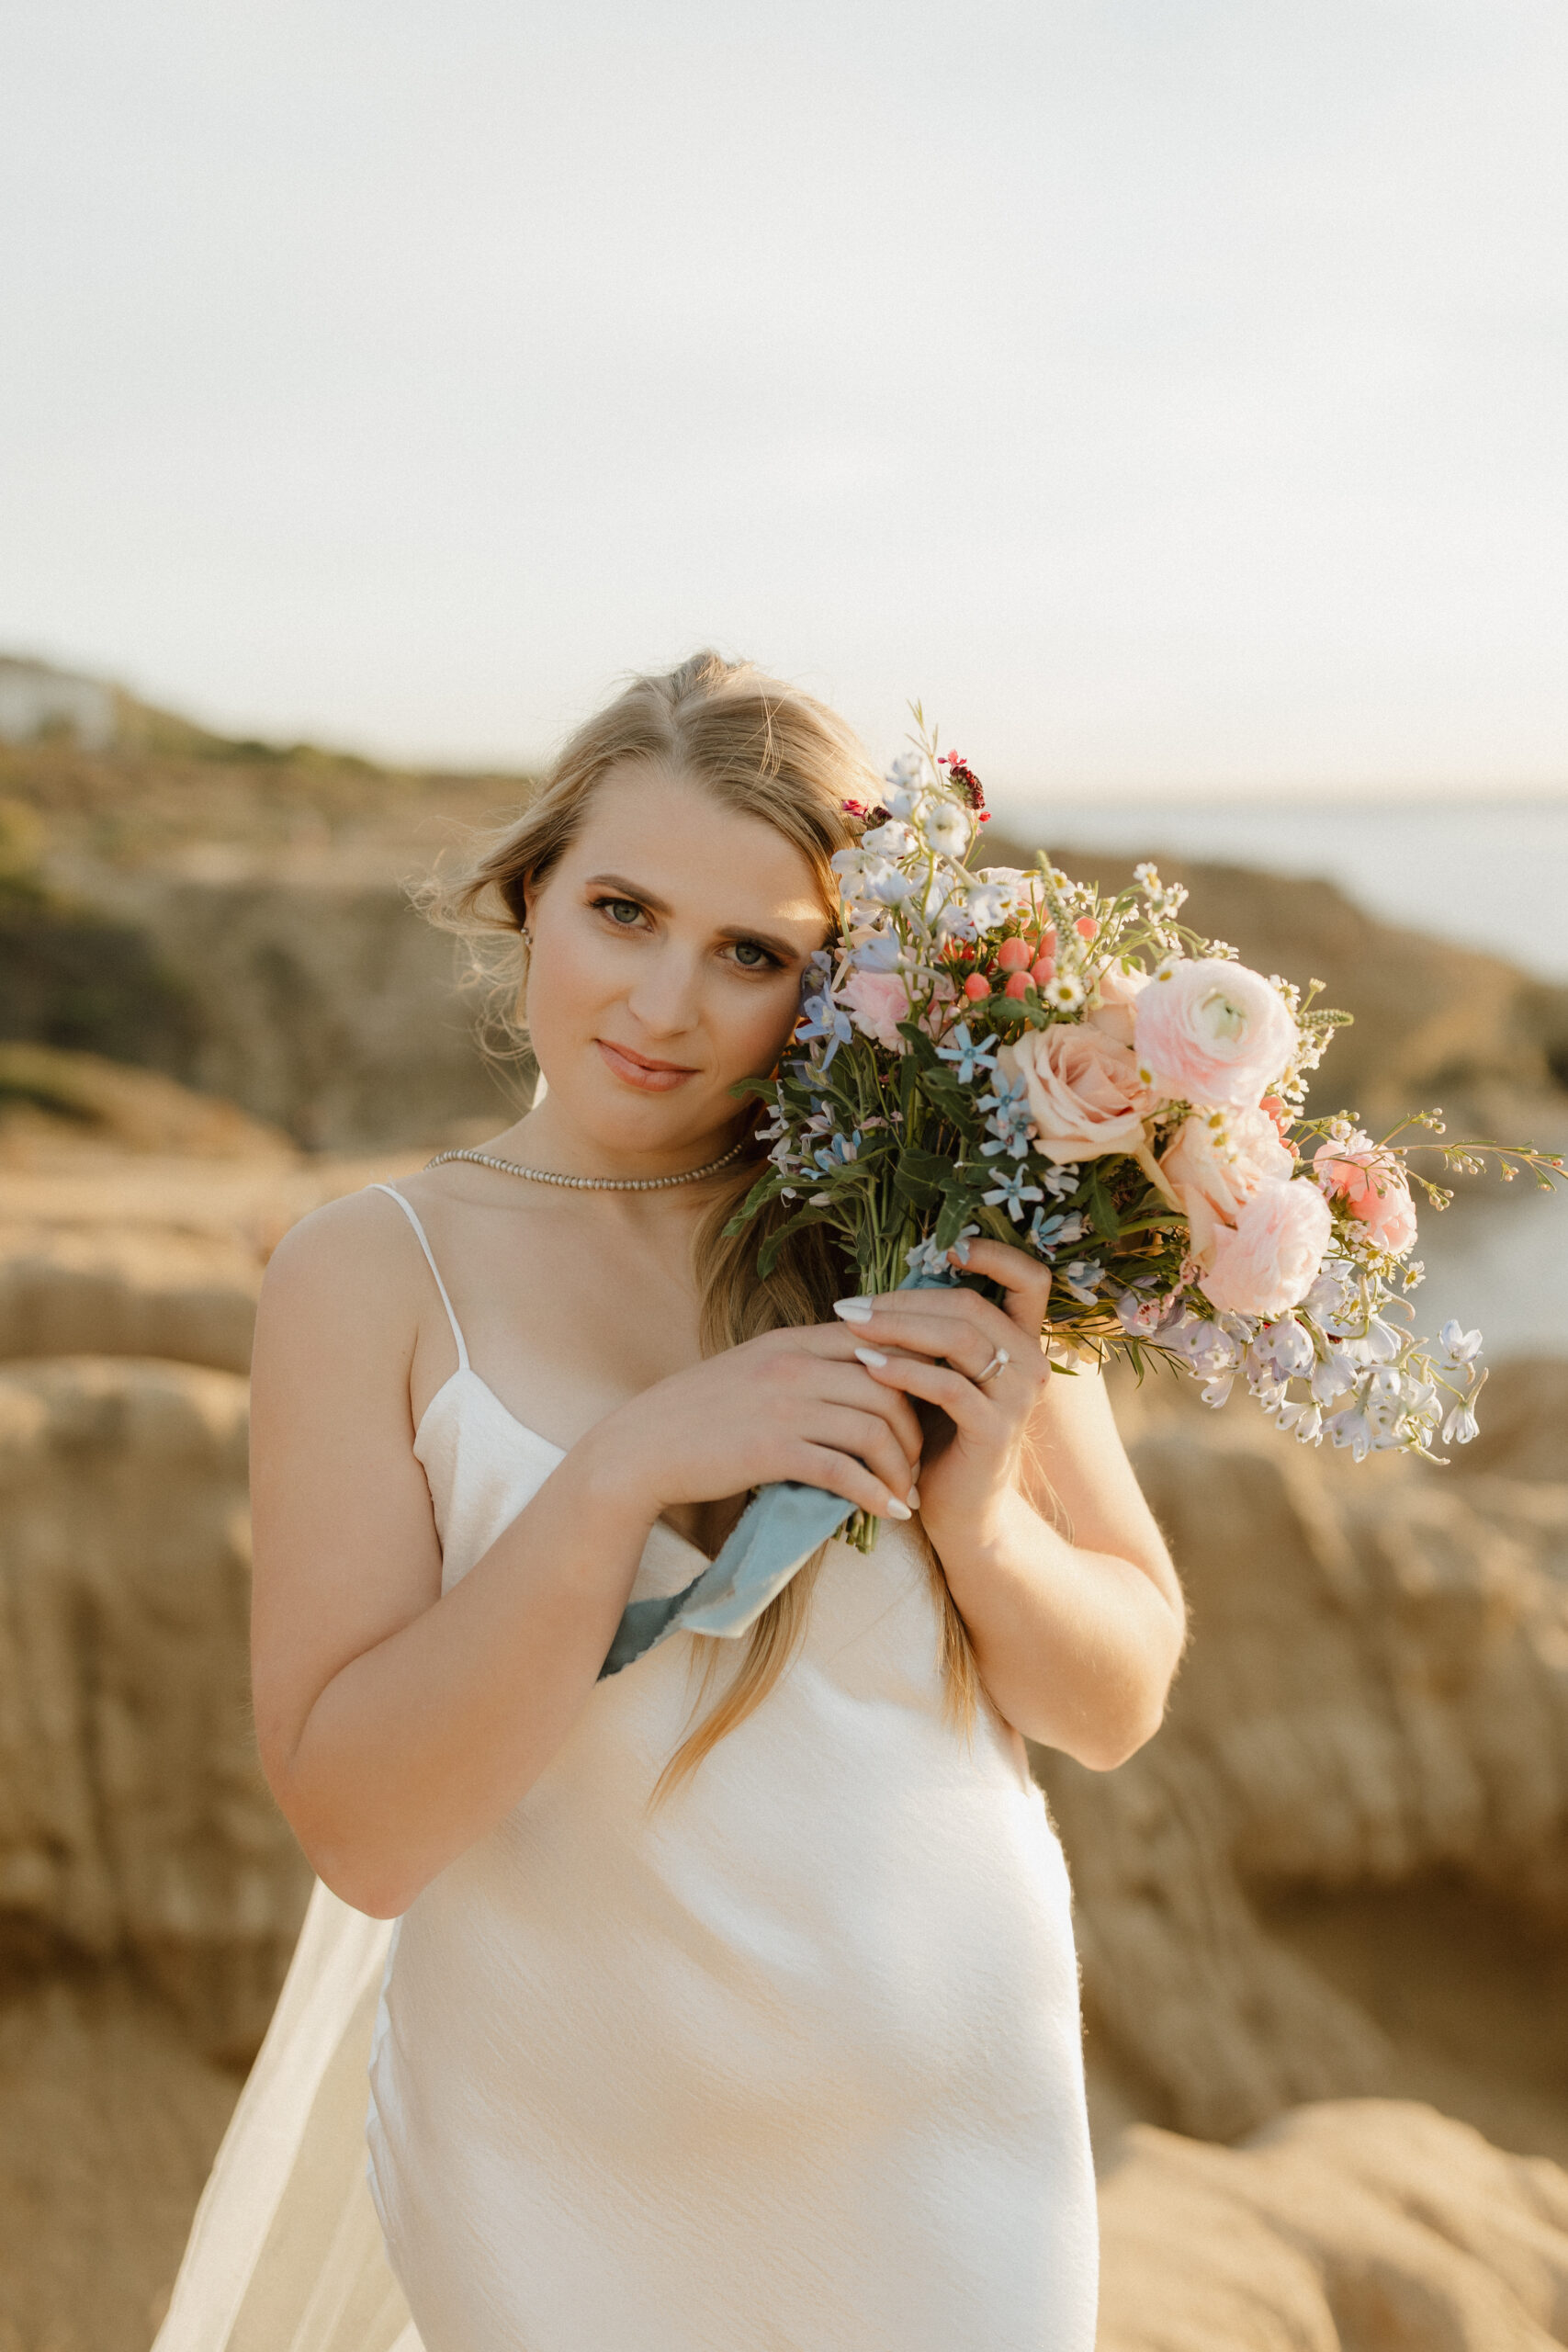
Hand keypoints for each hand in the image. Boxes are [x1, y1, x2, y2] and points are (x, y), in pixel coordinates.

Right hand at [603, 1324, 925, 1527]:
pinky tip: (888, 1513)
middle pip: (891, 1386)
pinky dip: (876, 1495)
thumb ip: (803, 1363)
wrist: (640, 1448)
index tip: (929, 1409)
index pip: (882, 1339)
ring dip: (903, 1468)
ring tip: (907, 1494)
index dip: (917, 1374)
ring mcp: (783, 1406)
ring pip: (876, 1429)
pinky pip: (845, 1471)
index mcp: (793, 1339)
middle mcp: (793, 1364)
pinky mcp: (771, 1451)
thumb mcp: (753, 1368)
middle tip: (921, 1464)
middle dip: (918, 1430)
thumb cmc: (698, 1414)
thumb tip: (860, 1378)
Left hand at [829, 1239, 1054, 1555]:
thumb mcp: (941, 1373)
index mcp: (1023, 1342)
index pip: (1031, 1279)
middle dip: (904, 1299)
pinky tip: (867, 1365)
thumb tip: (880, 1287)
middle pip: (971, 1305)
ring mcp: (1017, 1397)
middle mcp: (1031, 1363)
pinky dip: (904, 1370)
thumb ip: (930, 1333)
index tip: (946, 1249)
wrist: (960, 1510)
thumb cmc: (941, 1433)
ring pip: (960, 1338)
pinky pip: (948, 1386)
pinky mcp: (994, 1429)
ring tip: (851, 1326)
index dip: (995, 1255)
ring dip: (898, 1327)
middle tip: (851, 1304)